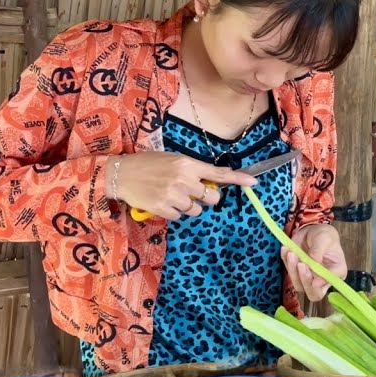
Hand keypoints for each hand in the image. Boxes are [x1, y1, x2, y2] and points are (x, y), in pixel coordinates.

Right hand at [111, 152, 256, 220]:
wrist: (122, 174)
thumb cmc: (148, 165)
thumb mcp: (172, 159)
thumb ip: (193, 170)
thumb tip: (212, 183)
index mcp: (187, 163)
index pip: (218, 173)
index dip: (238, 178)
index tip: (254, 182)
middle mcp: (183, 179)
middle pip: (212, 198)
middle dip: (207, 199)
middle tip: (194, 194)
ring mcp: (173, 195)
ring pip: (196, 210)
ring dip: (189, 206)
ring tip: (173, 196)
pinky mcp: (163, 208)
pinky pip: (180, 217)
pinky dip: (174, 212)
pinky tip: (163, 202)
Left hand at [284, 224, 346, 300]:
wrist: (312, 231)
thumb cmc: (324, 235)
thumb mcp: (324, 237)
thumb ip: (319, 250)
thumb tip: (314, 262)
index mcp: (336, 272)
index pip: (331, 284)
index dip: (322, 283)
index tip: (315, 279)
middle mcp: (322, 279)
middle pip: (314, 294)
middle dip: (305, 281)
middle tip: (301, 264)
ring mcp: (308, 278)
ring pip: (298, 285)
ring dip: (293, 271)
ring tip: (291, 253)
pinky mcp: (296, 273)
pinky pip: (289, 272)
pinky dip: (285, 261)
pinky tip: (286, 249)